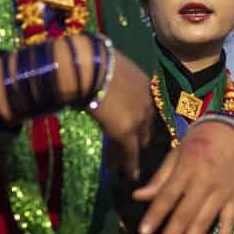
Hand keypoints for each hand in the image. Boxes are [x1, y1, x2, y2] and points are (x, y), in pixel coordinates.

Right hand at [86, 47, 153, 179]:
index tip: (133, 126)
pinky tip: (128, 175)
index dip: (137, 118)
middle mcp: (145, 101)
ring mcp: (138, 117)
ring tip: (127, 168)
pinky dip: (128, 165)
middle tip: (133, 148)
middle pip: (145, 126)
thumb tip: (87, 73)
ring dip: (130, 154)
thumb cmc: (89, 59)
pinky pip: (128, 153)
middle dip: (139, 138)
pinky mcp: (126, 132)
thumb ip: (103, 74)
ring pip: (136, 142)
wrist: (88, 65)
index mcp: (141, 82)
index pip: (142, 106)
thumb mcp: (103, 65)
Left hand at [131, 119, 233, 233]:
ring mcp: (222, 191)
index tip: (143, 233)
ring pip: (205, 221)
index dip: (156, 215)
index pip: (168, 196)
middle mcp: (205, 182)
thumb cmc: (197, 143)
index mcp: (186, 169)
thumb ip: (159, 179)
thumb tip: (137, 197)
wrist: (230, 131)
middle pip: (185, 214)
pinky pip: (230, 219)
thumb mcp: (175, 154)